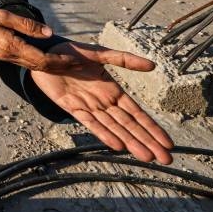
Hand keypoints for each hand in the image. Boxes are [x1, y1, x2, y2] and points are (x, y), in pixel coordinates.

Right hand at [0, 5, 76, 71]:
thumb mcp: (4, 15)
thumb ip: (27, 25)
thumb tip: (48, 33)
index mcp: (11, 46)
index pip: (41, 59)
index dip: (60, 61)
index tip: (75, 60)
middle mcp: (10, 56)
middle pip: (40, 66)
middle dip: (60, 67)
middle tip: (78, 66)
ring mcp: (6, 58)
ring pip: (33, 66)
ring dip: (51, 66)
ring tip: (67, 64)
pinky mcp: (3, 55)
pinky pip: (25, 63)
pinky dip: (40, 63)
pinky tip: (46, 60)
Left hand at [31, 41, 173, 163]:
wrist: (44, 53)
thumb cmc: (72, 52)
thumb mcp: (100, 53)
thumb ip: (124, 60)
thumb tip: (153, 65)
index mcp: (114, 90)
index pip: (138, 113)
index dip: (152, 128)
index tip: (168, 143)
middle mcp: (104, 102)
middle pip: (129, 125)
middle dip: (147, 141)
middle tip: (165, 159)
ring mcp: (89, 106)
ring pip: (113, 128)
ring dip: (130, 142)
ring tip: (146, 157)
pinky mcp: (71, 108)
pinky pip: (90, 123)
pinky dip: (103, 134)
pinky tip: (117, 146)